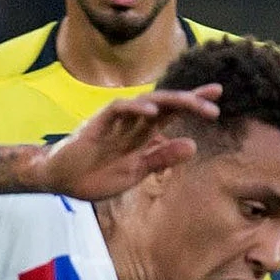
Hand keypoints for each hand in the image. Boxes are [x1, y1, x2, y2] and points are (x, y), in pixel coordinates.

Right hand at [26, 85, 219, 201]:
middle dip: (190, 99)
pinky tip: (152, 111)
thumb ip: (162, 158)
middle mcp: (133, 122)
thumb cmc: (97, 175)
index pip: (173, 113)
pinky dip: (136, 108)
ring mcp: (116, 120)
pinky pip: (119, 109)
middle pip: (166, 103)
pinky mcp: (98, 122)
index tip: (218, 101)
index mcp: (143, 133)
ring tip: (192, 102)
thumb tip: (192, 145)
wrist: (61, 180)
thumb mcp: (136, 171)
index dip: (193, 105)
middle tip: (216, 100)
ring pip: (147, 101)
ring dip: (171, 101)